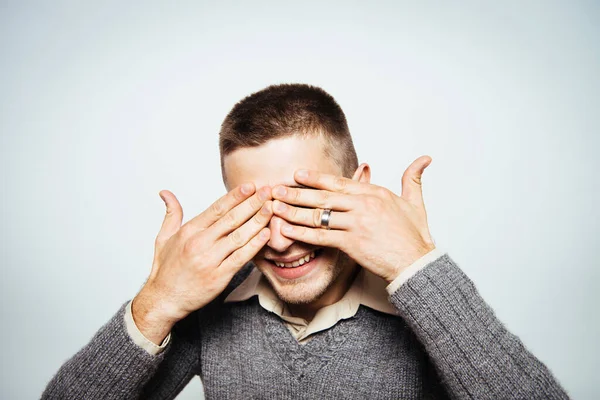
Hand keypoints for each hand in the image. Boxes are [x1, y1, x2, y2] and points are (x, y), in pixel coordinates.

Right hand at [132, 184, 272, 343]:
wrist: (164, 300)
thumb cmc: (166, 269)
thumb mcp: (163, 238)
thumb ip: (171, 214)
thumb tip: (165, 193)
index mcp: (189, 231)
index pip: (217, 208)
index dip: (235, 196)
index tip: (251, 186)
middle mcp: (200, 243)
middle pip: (231, 219)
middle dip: (252, 203)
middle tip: (268, 191)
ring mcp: (210, 260)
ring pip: (239, 236)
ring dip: (258, 221)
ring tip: (271, 208)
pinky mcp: (219, 277)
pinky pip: (241, 258)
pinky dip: (254, 245)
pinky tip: (266, 234)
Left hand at [271, 156, 435, 282]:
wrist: (416, 263)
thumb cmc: (414, 236)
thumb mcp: (416, 203)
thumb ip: (413, 178)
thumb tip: (424, 159)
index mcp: (374, 193)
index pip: (339, 182)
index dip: (315, 178)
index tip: (297, 175)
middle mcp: (363, 204)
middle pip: (323, 196)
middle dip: (297, 193)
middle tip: (276, 190)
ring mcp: (356, 223)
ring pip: (318, 215)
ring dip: (293, 211)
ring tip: (275, 208)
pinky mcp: (351, 243)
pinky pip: (321, 236)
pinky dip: (301, 233)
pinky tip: (287, 231)